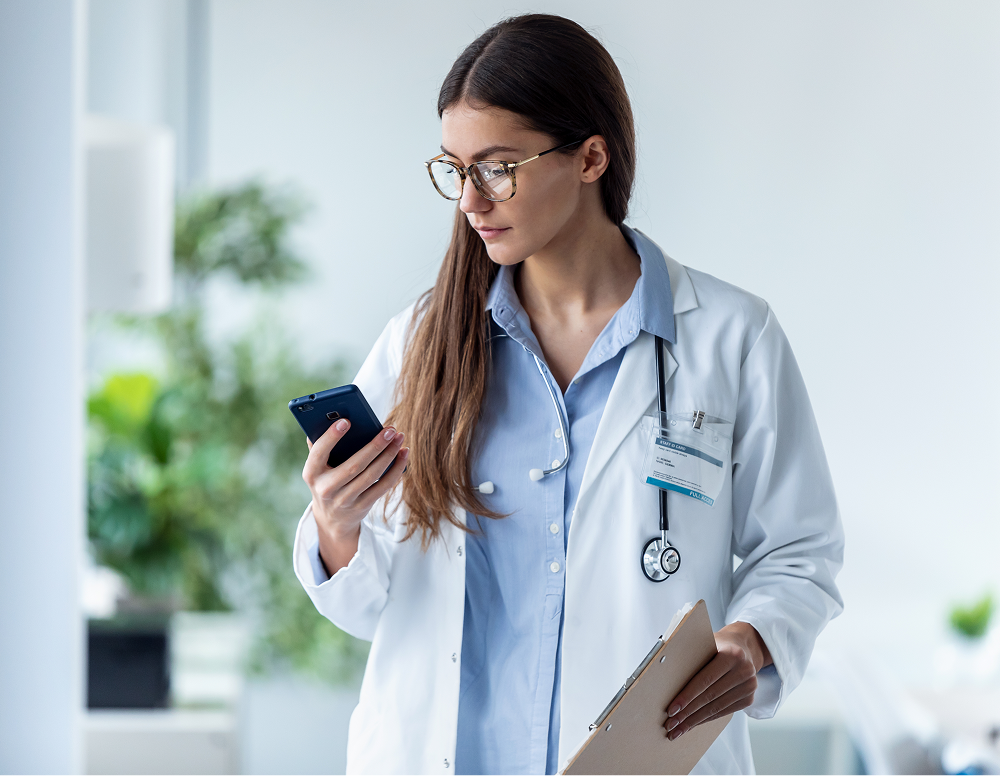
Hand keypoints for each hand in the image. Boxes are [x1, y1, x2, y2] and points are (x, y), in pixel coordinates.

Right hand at [301, 418, 408, 574]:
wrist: (331, 519)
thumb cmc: (326, 481)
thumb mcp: (318, 467)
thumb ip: (321, 446)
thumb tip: (332, 419)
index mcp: (311, 473)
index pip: (318, 453)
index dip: (331, 437)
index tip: (346, 421)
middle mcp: (326, 489)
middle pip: (354, 465)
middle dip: (374, 446)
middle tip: (390, 429)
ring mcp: (345, 500)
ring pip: (372, 475)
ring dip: (389, 455)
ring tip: (399, 438)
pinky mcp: (362, 507)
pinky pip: (383, 486)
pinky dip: (396, 469)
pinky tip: (403, 454)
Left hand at [663, 622, 770, 739]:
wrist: (743, 649)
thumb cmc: (717, 645)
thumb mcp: (706, 644)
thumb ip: (693, 658)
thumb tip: (666, 678)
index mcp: (732, 654)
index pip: (705, 680)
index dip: (687, 696)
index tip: (671, 710)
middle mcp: (744, 671)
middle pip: (710, 697)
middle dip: (687, 713)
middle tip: (670, 724)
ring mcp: (749, 686)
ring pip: (716, 708)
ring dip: (694, 721)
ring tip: (678, 729)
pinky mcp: (748, 698)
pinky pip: (723, 712)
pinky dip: (706, 719)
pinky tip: (693, 724)